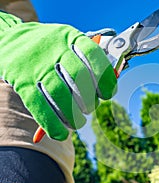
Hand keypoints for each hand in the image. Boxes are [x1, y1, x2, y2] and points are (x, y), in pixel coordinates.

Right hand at [0, 12, 116, 140]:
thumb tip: (110, 84)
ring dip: (73, 115)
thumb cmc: (51, 47)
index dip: (105, 77)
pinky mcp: (22, 81)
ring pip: (59, 94)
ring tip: (78, 122)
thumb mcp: (70, 43)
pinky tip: (61, 133)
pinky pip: (39, 105)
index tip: (108, 94)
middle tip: (90, 107)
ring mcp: (37, 65)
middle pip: (79, 76)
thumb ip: (89, 60)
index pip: (93, 55)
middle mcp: (54, 49)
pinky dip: (52, 124)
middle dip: (89, 98)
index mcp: (70, 37)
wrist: (11, 40)